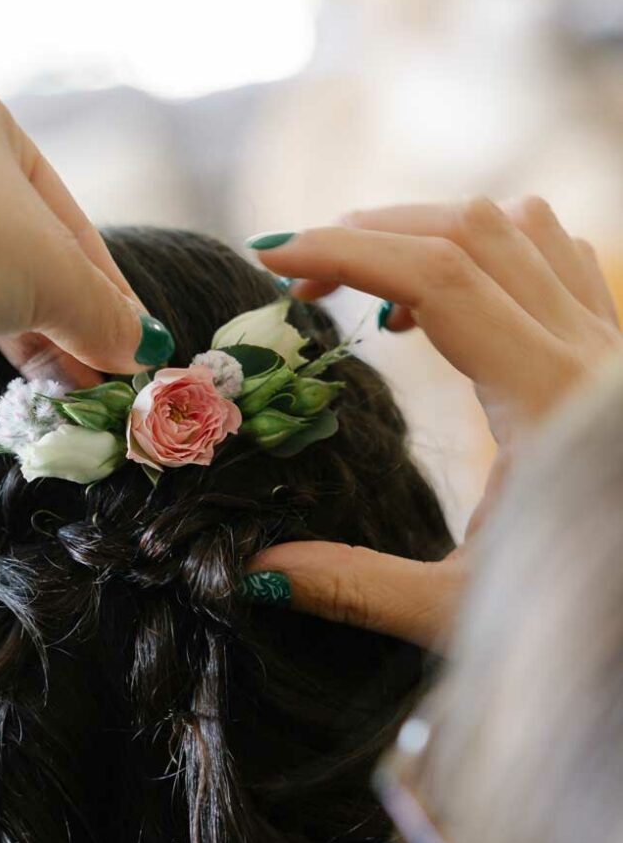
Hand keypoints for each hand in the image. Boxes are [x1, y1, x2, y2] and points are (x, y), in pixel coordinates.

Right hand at [247, 197, 620, 646]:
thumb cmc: (583, 615)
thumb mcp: (458, 610)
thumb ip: (354, 585)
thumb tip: (254, 570)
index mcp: (549, 399)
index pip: (437, 278)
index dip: (346, 253)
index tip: (272, 262)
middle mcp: (588, 350)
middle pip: (468, 231)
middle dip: (369, 235)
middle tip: (299, 279)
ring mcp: (607, 341)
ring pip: (515, 227)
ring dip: (426, 232)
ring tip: (363, 280)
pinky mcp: (611, 349)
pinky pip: (551, 253)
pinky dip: (482, 248)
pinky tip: (439, 303)